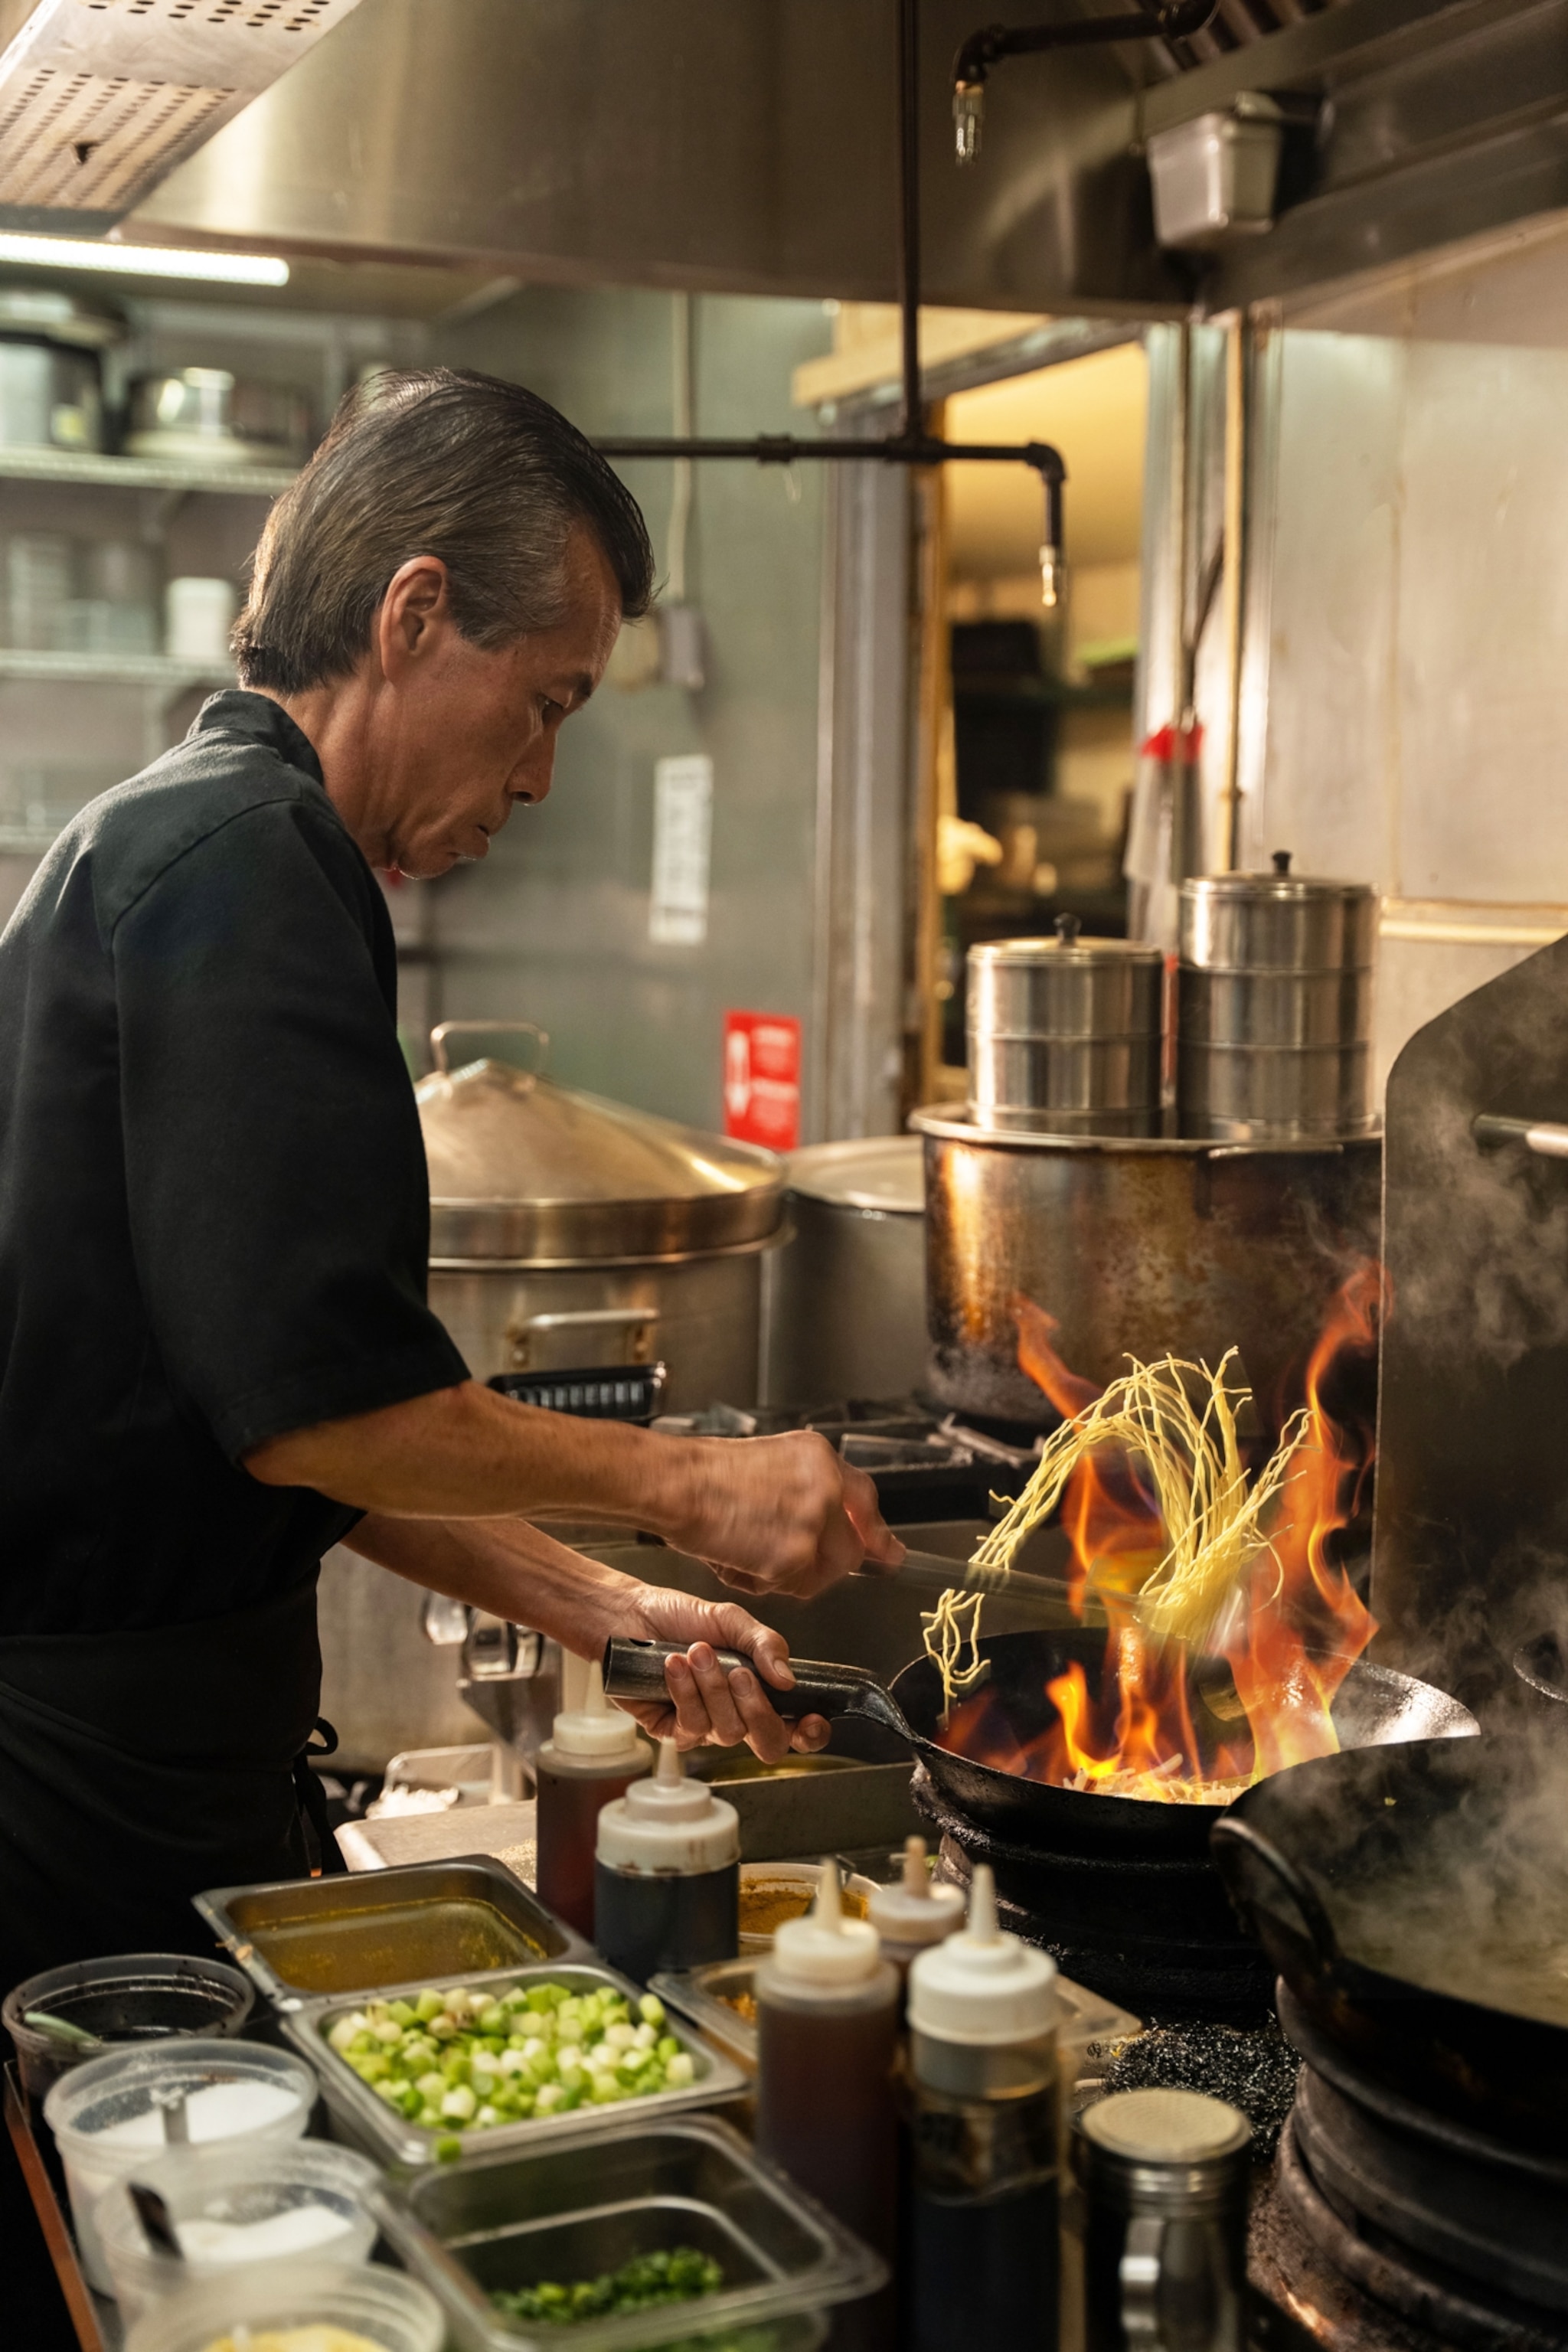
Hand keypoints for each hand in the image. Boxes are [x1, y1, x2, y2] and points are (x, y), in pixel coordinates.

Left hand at [610, 1582, 830, 1763]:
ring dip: (713, 1689)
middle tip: (739, 1673)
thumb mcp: (730, 1619)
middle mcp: (736, 1715)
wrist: (629, 1615)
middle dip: (757, 1710)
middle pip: (768, 1743)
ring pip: (728, 1733)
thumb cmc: (678, 1616)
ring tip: (696, 1652)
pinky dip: (685, 1693)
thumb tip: (787, 1679)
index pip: (795, 1726)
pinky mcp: (671, 1731)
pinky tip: (674, 1666)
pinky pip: (691, 1728)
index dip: (810, 1734)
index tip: (811, 1720)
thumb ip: (765, 1644)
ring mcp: (705, 1726)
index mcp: (759, 1690)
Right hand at [671, 1430, 904, 1599]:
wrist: (678, 1484)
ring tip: (749, 1552)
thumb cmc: (706, 1474)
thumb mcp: (771, 1462)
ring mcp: (814, 1523)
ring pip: (821, 1573)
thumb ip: (807, 1488)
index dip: (874, 1531)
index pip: (864, 1500)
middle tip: (794, 1564)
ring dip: (790, 1575)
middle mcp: (827, 1487)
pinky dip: (763, 1583)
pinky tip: (736, 1560)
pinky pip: (790, 1586)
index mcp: (821, 1458)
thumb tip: (830, 1523)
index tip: (887, 1551)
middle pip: (850, 1548)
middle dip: (825, 1564)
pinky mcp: (794, 1556)